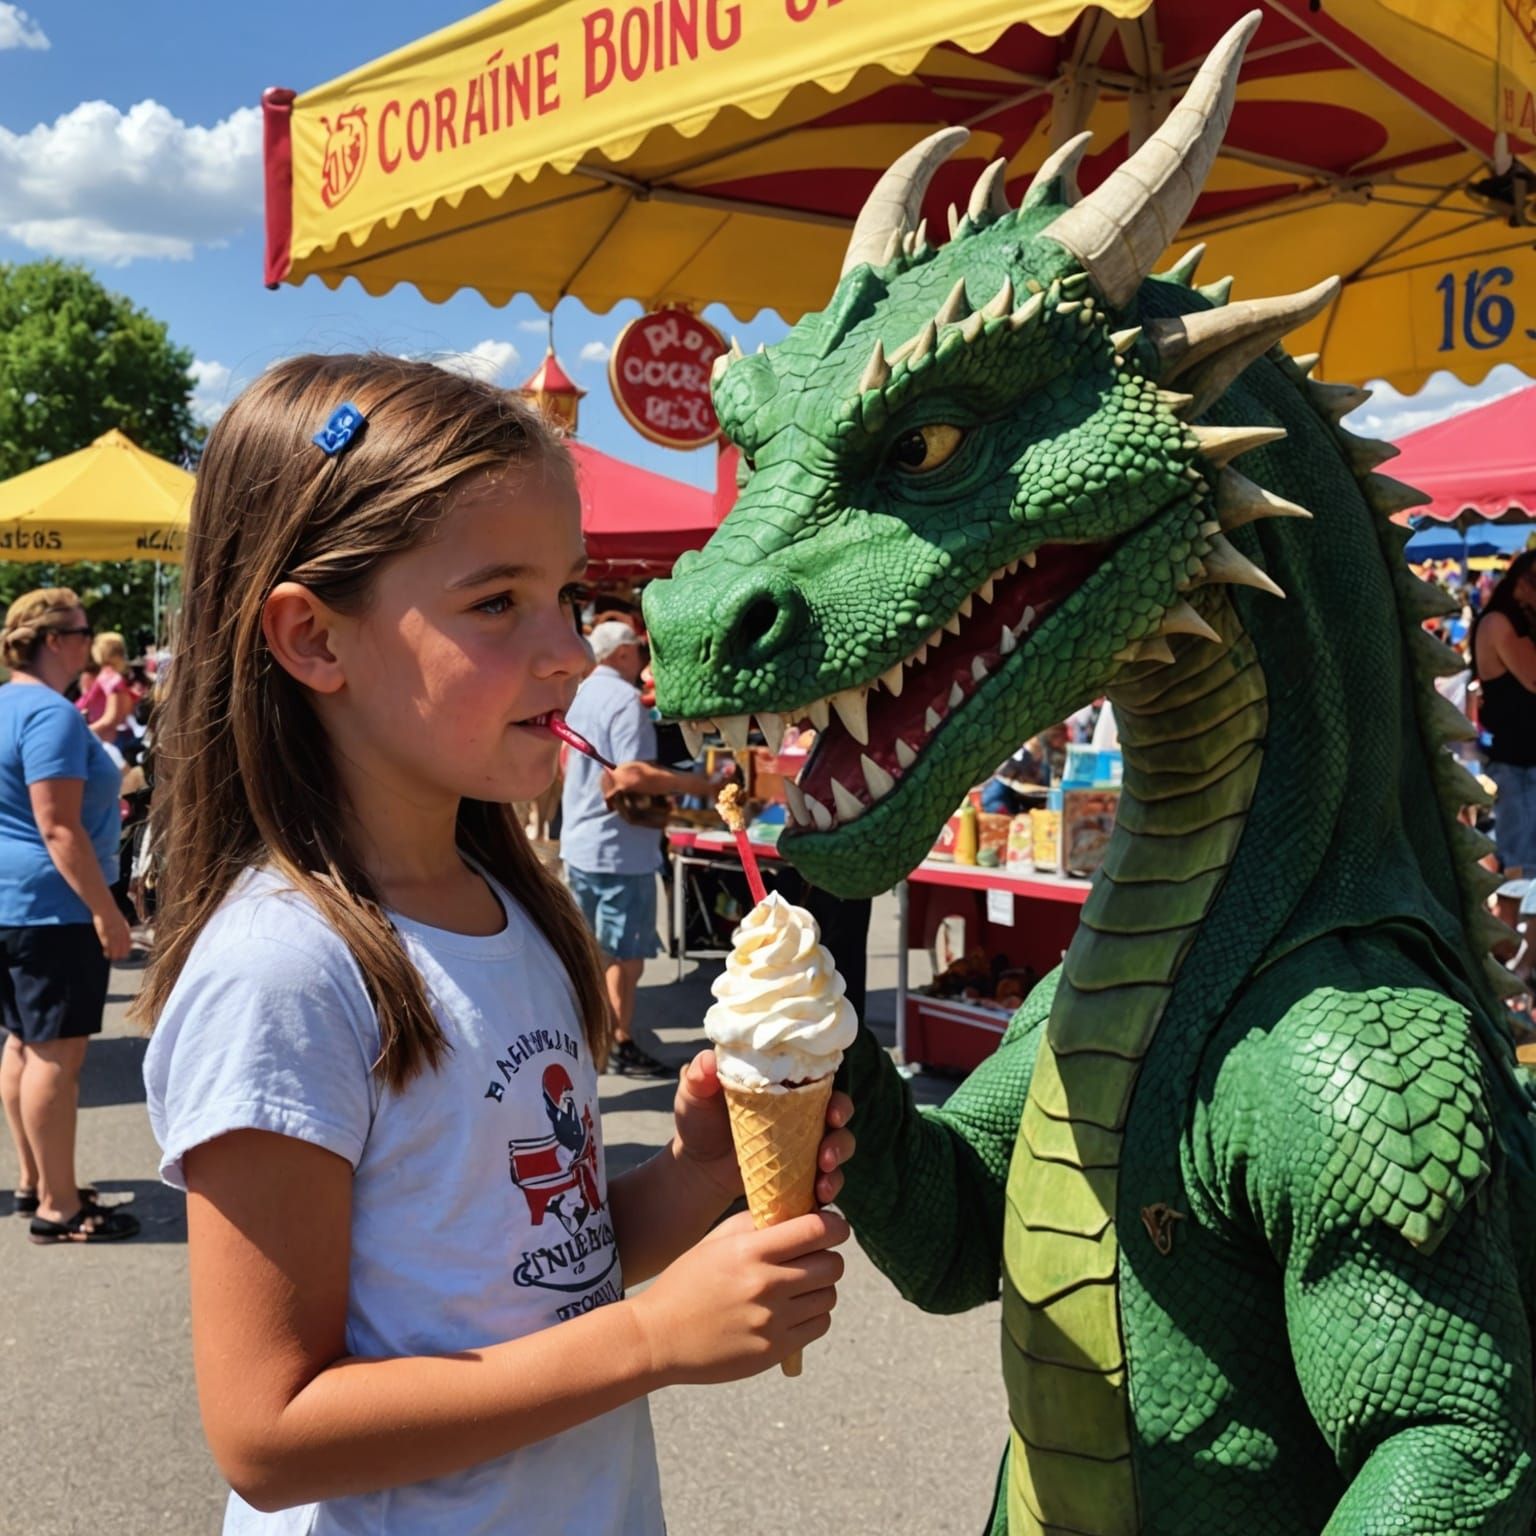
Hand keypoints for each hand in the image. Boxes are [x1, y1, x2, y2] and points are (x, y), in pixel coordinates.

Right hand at [94, 908, 132, 961]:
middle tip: (119, 958)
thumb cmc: (112, 914)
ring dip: (113, 953)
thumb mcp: (121, 921)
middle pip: (122, 944)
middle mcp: (120, 930)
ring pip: (114, 945)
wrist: (105, 907)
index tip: (126, 954)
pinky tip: (106, 953)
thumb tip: (125, 937)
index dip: (127, 948)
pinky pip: (106, 942)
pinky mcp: (104, 932)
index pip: (128, 940)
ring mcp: (112, 931)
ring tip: (112, 958)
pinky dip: (106, 949)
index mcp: (125, 927)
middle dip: (121, 952)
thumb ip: (123, 929)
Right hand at [631, 1208, 848, 1383]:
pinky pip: (819, 1325)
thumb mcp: (715, 1241)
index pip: (816, 1231)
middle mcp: (765, 1284)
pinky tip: (794, 1310)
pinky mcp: (774, 1350)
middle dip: (828, 1257)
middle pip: (832, 1265)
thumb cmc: (687, 1282)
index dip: (835, 1226)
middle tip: (815, 1258)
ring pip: (829, 1296)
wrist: (659, 1337)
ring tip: (801, 1286)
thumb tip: (796, 1212)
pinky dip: (814, 1315)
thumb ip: (756, 1223)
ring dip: (822, 1288)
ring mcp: (772, 1321)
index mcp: (750, 1251)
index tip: (834, 1228)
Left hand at [671, 1050, 854, 1207]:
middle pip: (839, 1110)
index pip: (820, 1079)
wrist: (696, 1166)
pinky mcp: (802, 1170)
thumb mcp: (695, 1095)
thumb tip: (708, 1060)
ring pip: (839, 1143)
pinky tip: (820, 1196)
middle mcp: (802, 1108)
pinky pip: (827, 1176)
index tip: (833, 1111)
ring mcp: (804, 1141)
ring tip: (824, 1178)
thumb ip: (700, 1076)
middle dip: (842, 1127)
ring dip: (839, 1158)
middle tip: (828, 1147)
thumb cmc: (698, 1120)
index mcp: (784, 1083)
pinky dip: (830, 1185)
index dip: (834, 1093)